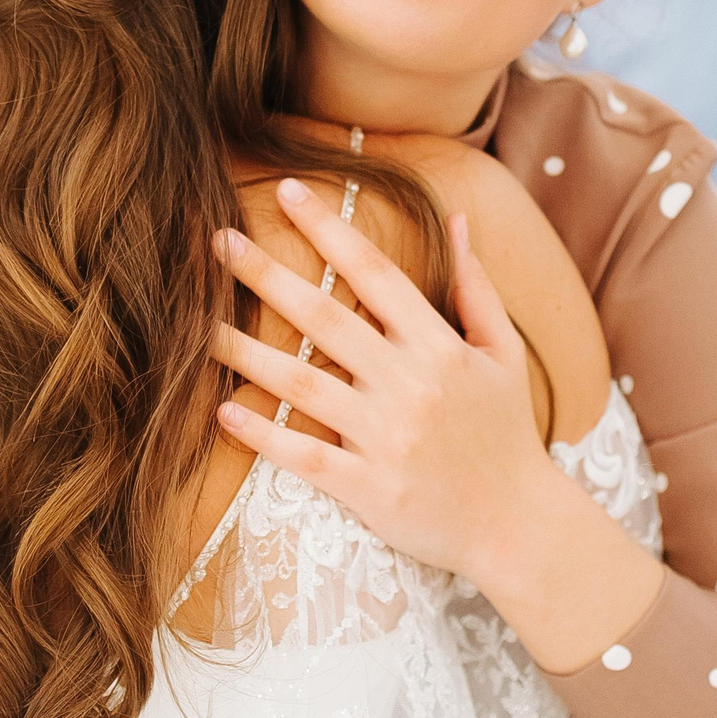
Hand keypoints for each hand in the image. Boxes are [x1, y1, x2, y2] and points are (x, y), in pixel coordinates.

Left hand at [209, 180, 556, 584]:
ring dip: (245, 352)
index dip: (329, 229)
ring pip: (303, 384)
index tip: (287, 191)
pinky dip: (263, 435)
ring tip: (195, 325)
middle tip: (218, 242)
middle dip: (267, 275)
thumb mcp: (504, 354)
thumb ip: (475, 287)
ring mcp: (388, 438)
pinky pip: (306, 457)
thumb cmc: (508, 434)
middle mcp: (410, 384)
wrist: (521, 526)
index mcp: (440, 347)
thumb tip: (458, 220)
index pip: (376, 273)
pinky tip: (222, 412)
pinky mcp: (372, 489)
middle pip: (325, 319)